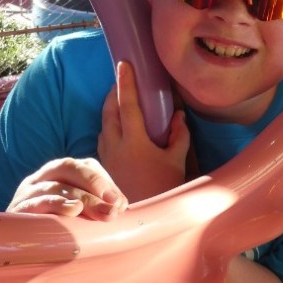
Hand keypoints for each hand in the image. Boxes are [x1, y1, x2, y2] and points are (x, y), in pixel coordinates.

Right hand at [7, 157, 126, 217]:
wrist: (11, 244)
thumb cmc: (51, 227)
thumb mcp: (75, 213)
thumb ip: (95, 206)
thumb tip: (121, 206)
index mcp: (58, 173)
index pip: (84, 165)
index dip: (104, 181)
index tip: (121, 203)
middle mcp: (41, 177)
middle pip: (69, 168)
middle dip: (95, 185)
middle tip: (115, 206)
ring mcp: (27, 192)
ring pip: (56, 186)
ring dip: (83, 199)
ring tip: (103, 213)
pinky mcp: (17, 209)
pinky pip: (37, 202)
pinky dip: (57, 204)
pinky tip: (74, 212)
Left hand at [98, 60, 189, 200]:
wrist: (143, 218)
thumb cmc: (163, 189)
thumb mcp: (177, 161)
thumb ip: (179, 136)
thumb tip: (178, 116)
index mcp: (134, 142)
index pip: (128, 104)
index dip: (127, 83)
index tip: (124, 63)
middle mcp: (116, 146)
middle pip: (109, 111)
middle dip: (113, 92)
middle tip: (121, 78)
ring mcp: (107, 156)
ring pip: (104, 124)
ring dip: (109, 108)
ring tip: (118, 99)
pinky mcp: (104, 165)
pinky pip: (103, 137)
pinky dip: (109, 125)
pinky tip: (117, 127)